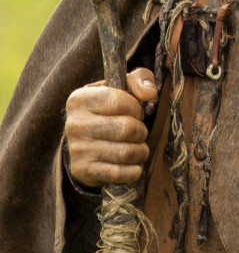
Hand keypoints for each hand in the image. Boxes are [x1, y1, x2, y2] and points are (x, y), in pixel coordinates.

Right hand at [65, 68, 157, 187]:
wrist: (86, 141)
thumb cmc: (109, 108)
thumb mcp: (121, 86)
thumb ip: (139, 79)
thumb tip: (150, 93)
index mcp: (79, 98)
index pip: (118, 101)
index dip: (136, 107)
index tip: (137, 112)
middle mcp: (74, 123)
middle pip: (125, 128)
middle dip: (141, 131)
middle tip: (140, 131)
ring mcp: (76, 148)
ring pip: (124, 152)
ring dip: (141, 151)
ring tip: (140, 148)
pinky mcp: (82, 170)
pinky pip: (117, 173)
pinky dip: (134, 170)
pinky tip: (135, 164)